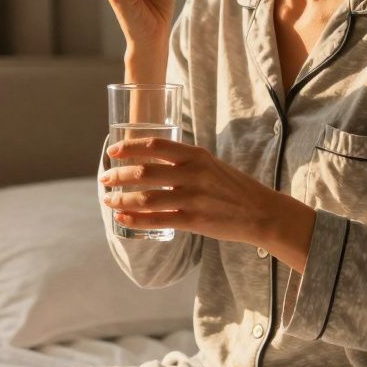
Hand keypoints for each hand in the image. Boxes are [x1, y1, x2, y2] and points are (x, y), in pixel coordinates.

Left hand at [99, 138, 317, 272]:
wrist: (261, 213)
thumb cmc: (232, 188)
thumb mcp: (210, 164)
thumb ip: (184, 161)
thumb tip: (150, 161)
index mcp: (195, 155)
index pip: (154, 145)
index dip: (129, 147)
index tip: (112, 151)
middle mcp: (192, 174)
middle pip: (144, 172)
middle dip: (118, 175)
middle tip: (105, 178)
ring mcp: (192, 198)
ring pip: (146, 198)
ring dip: (121, 199)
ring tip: (108, 200)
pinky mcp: (194, 221)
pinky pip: (157, 220)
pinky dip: (135, 220)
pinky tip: (122, 219)